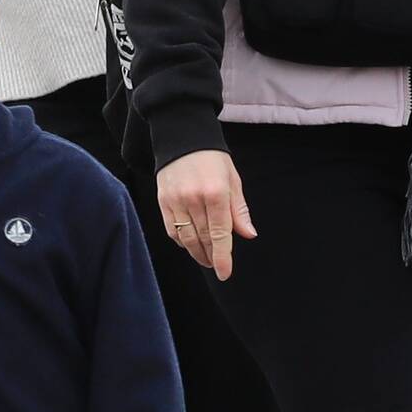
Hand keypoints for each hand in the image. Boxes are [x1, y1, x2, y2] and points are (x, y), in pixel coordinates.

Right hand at [153, 148, 255, 278]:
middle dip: (211, 257)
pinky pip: (172, 230)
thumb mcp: (232, 180)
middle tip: (217, 265)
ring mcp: (176, 201)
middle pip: (203, 239)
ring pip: (186, 238)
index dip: (223, 257)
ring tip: (205, 259)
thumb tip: (248, 235)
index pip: (219, 234)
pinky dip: (182, 241)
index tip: (225, 273)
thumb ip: (239, 210)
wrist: (182, 138)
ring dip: (196, 252)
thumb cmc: (212, 160)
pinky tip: (190, 244)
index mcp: (216, 193)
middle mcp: (194, 199)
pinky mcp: (163, 201)